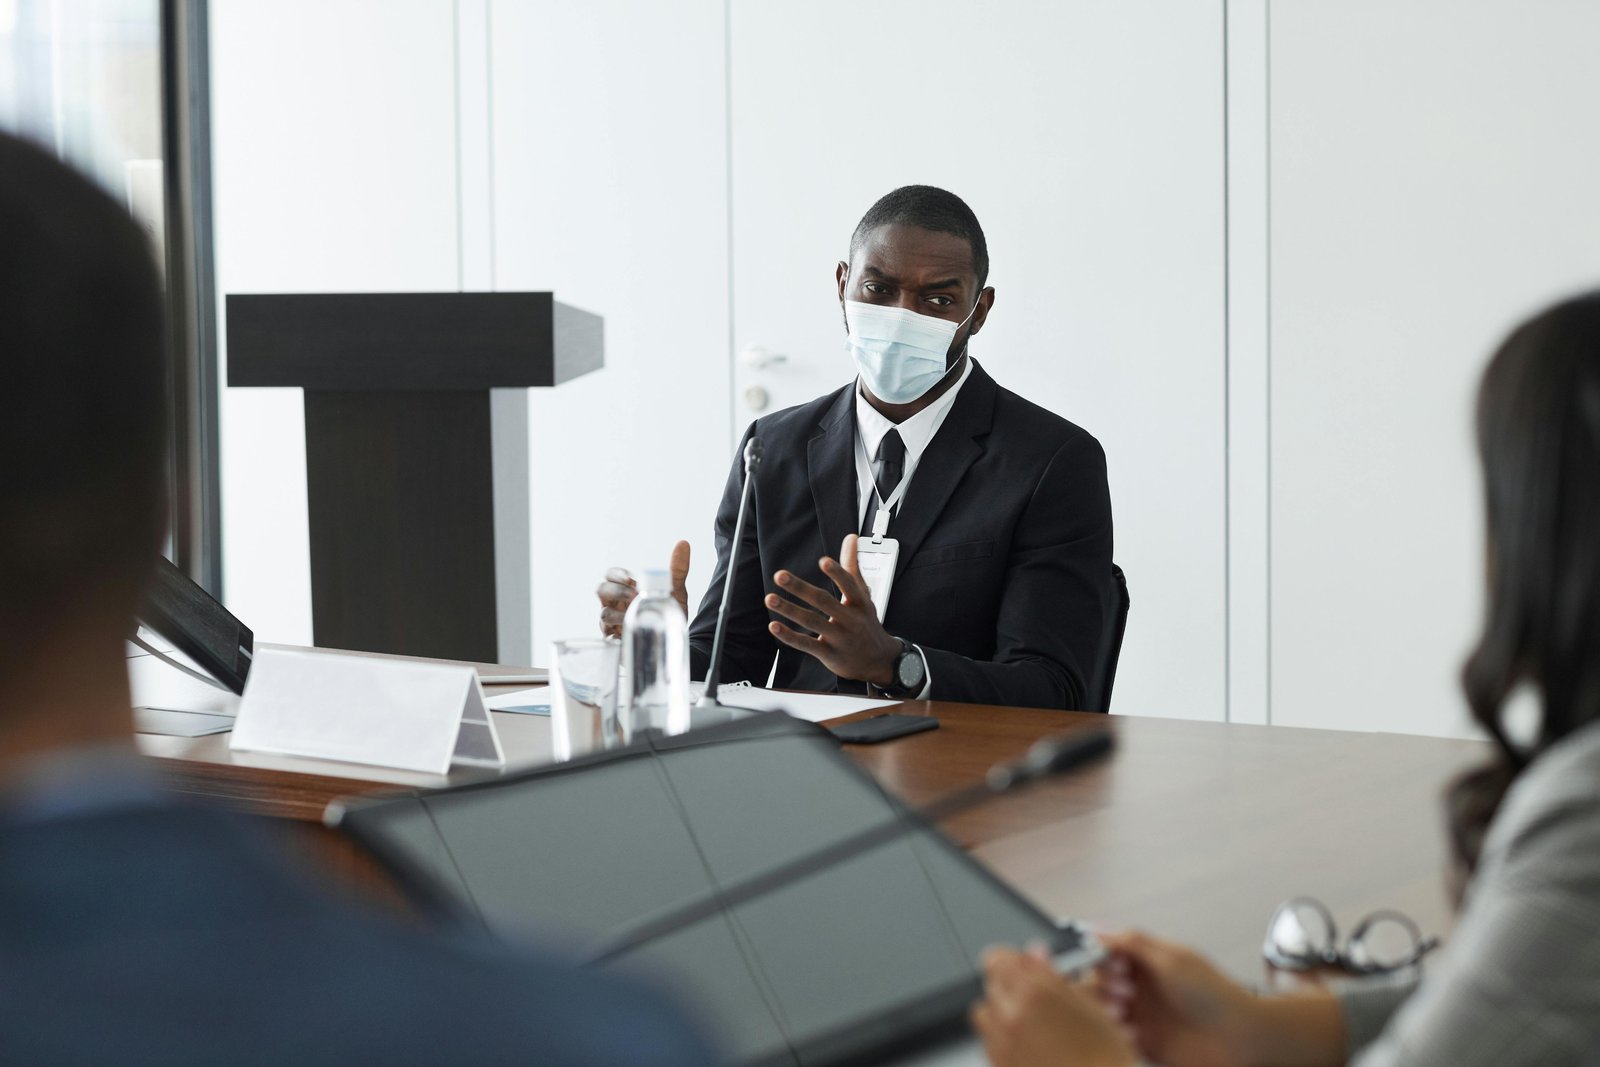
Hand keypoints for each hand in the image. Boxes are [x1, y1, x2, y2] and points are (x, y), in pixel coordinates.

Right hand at [597, 540, 689, 636]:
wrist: (672, 640)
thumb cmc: (666, 612)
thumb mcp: (674, 591)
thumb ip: (677, 569)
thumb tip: (683, 543)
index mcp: (625, 589)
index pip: (610, 575)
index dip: (616, 574)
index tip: (630, 578)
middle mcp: (615, 604)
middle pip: (601, 590)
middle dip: (615, 591)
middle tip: (633, 596)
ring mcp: (612, 623)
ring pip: (604, 614)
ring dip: (618, 614)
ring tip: (634, 615)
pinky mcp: (615, 641)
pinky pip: (608, 638)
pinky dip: (616, 635)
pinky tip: (626, 634)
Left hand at [764, 534, 900, 685]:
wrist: (878, 660)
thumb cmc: (866, 622)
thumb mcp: (863, 595)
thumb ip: (852, 566)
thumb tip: (851, 537)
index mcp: (859, 603)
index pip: (849, 585)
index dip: (837, 573)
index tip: (823, 561)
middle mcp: (850, 619)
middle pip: (824, 601)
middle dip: (800, 588)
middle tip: (779, 575)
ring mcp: (839, 638)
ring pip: (811, 622)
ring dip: (789, 610)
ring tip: (769, 598)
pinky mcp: (829, 654)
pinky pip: (807, 644)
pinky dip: (789, 636)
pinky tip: (774, 625)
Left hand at [972, 947, 1136, 1066]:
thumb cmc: (1104, 1059)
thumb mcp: (1090, 1006)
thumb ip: (1055, 976)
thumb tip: (1036, 955)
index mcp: (1035, 991)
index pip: (998, 958)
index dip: (1013, 961)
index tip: (1024, 966)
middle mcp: (1010, 1015)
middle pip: (992, 985)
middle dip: (1010, 986)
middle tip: (1034, 996)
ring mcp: (1000, 1044)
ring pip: (985, 1014)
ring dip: (1002, 1012)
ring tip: (1031, 1024)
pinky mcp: (998, 1064)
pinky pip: (989, 1043)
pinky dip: (1003, 1040)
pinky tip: (1030, 1047)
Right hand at [1094, 931, 1260, 1066]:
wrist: (1240, 1038)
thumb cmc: (1215, 995)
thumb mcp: (1173, 961)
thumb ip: (1134, 944)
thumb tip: (1099, 928)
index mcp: (1147, 961)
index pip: (1107, 951)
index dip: (1100, 955)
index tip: (1106, 962)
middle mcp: (1140, 986)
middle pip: (1098, 979)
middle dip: (1103, 983)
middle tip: (1125, 991)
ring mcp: (1140, 1014)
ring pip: (1100, 1008)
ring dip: (1103, 1008)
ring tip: (1122, 1013)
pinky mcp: (1142, 1042)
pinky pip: (1114, 1036)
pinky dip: (1115, 1034)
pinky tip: (1133, 1034)